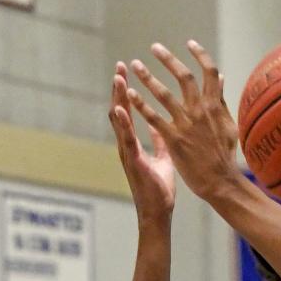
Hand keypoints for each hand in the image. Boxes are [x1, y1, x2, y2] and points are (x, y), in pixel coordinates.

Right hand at [110, 62, 176, 220]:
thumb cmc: (159, 190)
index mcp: (134, 143)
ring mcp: (127, 154)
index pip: (129, 112)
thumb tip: (160, 124)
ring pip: (119, 121)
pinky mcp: (133, 162)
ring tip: (118, 78)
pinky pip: (127, 139)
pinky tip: (120, 107)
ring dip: (118, 98)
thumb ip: (159, 141)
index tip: (128, 71)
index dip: (127, 92)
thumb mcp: (163, 159)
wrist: (158, 214)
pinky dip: (123, 123)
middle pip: (119, 110)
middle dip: (119, 88)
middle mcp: (127, 146)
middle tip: (120, 66)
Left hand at [126, 40, 238, 202]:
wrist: (221, 182)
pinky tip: (130, 94)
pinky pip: (154, 117)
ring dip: (148, 77)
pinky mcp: (174, 139)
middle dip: (168, 59)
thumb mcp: (228, 125)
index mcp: (215, 106)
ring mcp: (186, 124)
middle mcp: (200, 111)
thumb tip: (221, 78)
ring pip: (164, 94)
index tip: (190, 43)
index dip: (201, 55)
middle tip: (155, 48)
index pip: (209, 73)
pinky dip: (141, 104)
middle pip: (183, 77)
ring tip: (135, 66)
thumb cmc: (226, 156)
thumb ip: (221, 100)